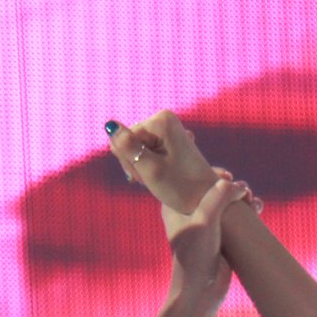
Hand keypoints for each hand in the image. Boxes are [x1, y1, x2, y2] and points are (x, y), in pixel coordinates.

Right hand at [106, 110, 222, 214]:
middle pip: (127, 141)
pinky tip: (163, 173)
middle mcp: (164, 118)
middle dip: (136, 164)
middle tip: (156, 177)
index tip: (151, 175)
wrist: (206, 198)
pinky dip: (148, 166)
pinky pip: (144, 151)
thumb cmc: (181, 188)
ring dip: (141, 167)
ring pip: (133, 148)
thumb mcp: (150, 170)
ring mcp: (165, 128)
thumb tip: (110, 125)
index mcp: (161, 120)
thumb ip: (127, 147)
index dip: (131, 163)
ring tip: (161, 177)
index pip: (123, 140)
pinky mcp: (166, 138)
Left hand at [162, 174, 250, 316]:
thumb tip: (239, 186)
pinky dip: (248, 211)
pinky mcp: (222, 238)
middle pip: (211, 188)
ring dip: (242, 197)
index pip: (189, 178)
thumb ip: (220, 195)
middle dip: (230, 185)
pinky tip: (257, 209)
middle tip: (242, 189)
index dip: (208, 171)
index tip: (227, 173)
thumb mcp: (206, 219)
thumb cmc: (195, 256)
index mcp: (174, 206)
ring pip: (227, 202)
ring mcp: (207, 226)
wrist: (201, 292)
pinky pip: (236, 218)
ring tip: (252, 201)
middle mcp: (189, 214)